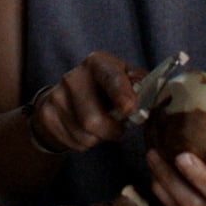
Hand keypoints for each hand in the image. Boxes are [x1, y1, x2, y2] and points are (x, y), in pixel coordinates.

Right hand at [27, 51, 142, 153]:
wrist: (66, 98)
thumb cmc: (105, 89)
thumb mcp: (124, 79)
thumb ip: (142, 86)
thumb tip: (158, 96)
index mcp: (98, 63)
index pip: (110, 77)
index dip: (120, 93)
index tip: (128, 108)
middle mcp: (74, 77)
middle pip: (93, 119)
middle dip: (112, 131)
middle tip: (118, 128)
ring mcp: (57, 97)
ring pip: (85, 134)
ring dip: (100, 138)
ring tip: (101, 126)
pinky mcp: (47, 115)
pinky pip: (74, 142)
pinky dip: (86, 142)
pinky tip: (85, 130)